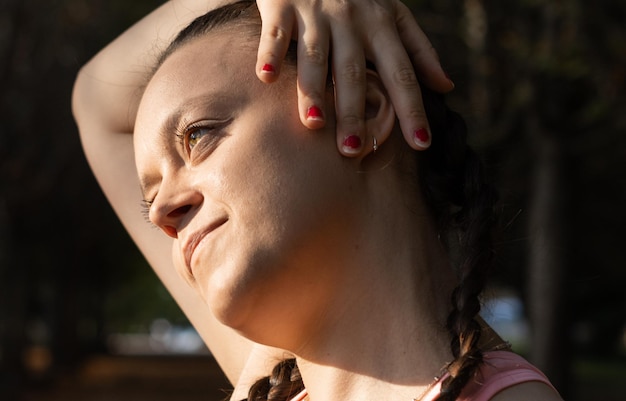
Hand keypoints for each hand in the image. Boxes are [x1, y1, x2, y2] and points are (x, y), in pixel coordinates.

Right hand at [255, 0, 453, 154]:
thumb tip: (446, 87)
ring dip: (313, 90)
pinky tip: (265, 78)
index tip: (421, 144)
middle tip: (352, 149)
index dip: (412, 109)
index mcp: (382, 26)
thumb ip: (420, 50)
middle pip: (354, 73)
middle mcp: (351, 21)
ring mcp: (316, 13)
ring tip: (314, 124)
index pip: (401, 74)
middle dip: (353, 112)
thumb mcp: (395, 15)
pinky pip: (276, 34)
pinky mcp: (282, 6)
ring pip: (315, 58)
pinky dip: (269, 54)